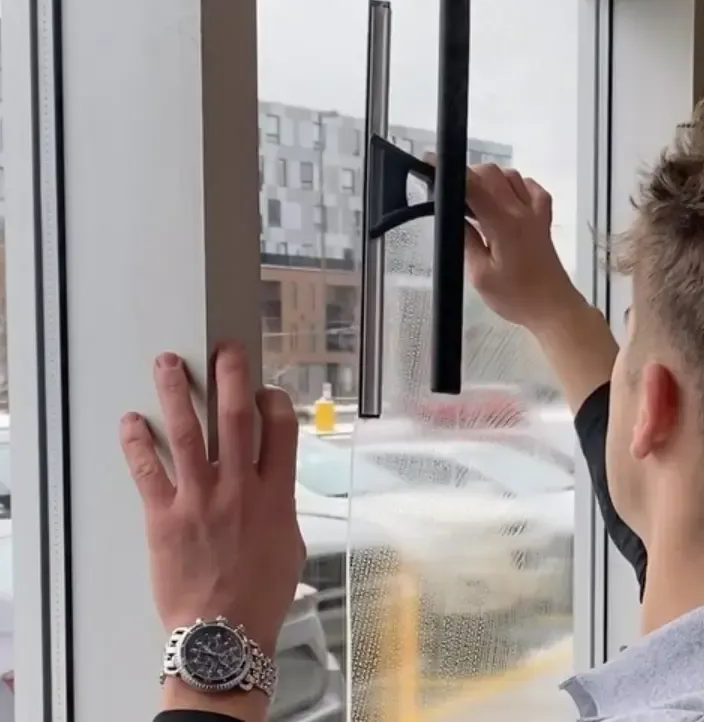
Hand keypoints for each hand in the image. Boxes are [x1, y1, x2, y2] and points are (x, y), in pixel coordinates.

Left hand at [119, 343, 304, 654]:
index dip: (273, 399)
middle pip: (236, 417)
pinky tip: (132, 421)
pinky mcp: (165, 517)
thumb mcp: (290, 543)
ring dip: (176, 393)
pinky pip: (149, 471)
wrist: (224, 631)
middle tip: (224, 351)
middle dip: (230, 376)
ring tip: (167, 364)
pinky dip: (138, 442)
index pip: (280, 428)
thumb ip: (281, 504)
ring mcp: (200, 500)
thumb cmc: (261, 593)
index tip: (264, 390)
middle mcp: (240, 489)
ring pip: (189, 433)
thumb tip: (273, 483)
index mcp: (276, 494)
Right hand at [465, 165, 585, 331]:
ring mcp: (536, 212)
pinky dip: (516, 186)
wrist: (553, 308)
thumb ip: (467, 241)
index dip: (449, 172)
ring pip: (511, 175)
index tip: (430, 164)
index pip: (473, 186)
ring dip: (491, 181)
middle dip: (468, 176)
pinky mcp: (544, 219)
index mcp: (503, 224)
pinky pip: (531, 188)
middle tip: (455, 197)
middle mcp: (522, 211)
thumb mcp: (480, 275)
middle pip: (492, 173)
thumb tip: (456, 217)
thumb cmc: (516, 297)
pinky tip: (506, 201)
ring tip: (478, 202)